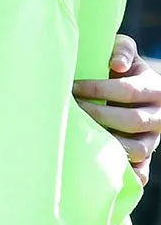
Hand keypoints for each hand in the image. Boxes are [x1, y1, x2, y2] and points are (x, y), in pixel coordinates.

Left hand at [72, 34, 160, 185]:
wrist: (132, 94)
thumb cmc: (119, 70)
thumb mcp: (124, 52)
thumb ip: (121, 49)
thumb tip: (116, 65)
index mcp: (155, 89)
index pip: (127, 91)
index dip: (98, 88)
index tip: (72, 87)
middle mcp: (158, 116)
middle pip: (131, 121)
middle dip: (98, 115)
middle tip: (72, 110)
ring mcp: (152, 140)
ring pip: (137, 149)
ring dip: (108, 145)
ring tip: (81, 136)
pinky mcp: (144, 158)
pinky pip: (141, 171)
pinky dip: (127, 175)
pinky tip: (106, 173)